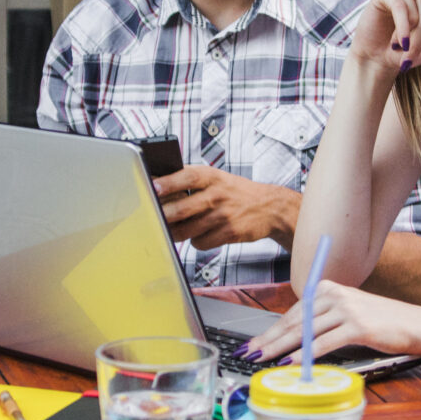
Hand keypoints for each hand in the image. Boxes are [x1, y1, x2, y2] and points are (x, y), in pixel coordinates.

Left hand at [153, 165, 299, 249]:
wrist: (270, 207)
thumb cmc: (236, 192)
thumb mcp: (217, 178)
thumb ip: (191, 181)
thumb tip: (157, 188)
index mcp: (211, 176)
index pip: (186, 177)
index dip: (168, 182)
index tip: (152, 187)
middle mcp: (217, 194)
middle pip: (182, 208)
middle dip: (163, 216)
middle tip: (151, 218)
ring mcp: (223, 215)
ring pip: (187, 231)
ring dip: (176, 233)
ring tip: (176, 228)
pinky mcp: (229, 233)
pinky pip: (200, 243)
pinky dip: (196, 241)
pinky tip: (202, 234)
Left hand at [241, 281, 416, 362]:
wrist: (412, 324)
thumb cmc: (379, 322)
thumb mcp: (346, 313)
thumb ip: (321, 320)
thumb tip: (291, 339)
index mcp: (328, 288)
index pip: (293, 312)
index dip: (271, 329)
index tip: (254, 342)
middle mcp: (335, 295)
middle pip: (294, 321)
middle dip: (269, 339)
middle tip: (249, 352)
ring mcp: (346, 309)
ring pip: (305, 332)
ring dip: (280, 348)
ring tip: (263, 359)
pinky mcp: (357, 326)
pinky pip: (324, 342)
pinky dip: (305, 354)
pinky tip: (292, 362)